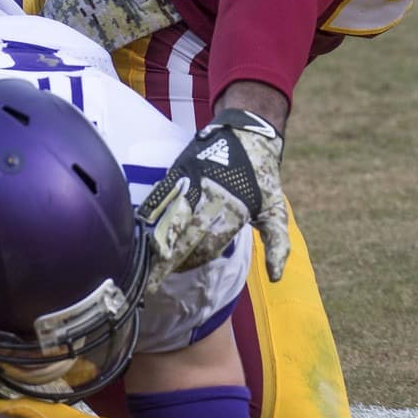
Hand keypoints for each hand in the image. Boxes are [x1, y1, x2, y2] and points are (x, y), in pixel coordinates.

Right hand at [139, 108, 289, 282]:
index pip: (210, 244)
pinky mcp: (180, 172)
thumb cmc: (263, 176)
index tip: (181, 274)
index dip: (195, 261)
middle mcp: (211, 197)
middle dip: (168, 262)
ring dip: (157, 241)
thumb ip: (277, 244)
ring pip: (171, 217)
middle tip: (150, 284)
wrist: (248, 133)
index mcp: (235, 209)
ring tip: (142, 263)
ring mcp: (193, 183)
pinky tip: (140, 229)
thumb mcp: (276, 210)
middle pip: (186, 235)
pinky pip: (162, 197)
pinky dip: (150, 214)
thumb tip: (275, 278)